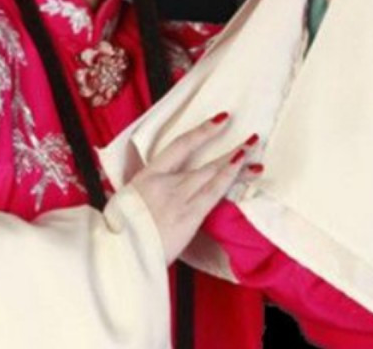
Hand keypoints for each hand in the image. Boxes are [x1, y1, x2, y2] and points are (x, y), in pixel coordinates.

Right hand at [128, 113, 261, 265]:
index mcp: (148, 175)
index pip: (180, 145)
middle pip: (204, 161)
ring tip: (254, 152)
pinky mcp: (187, 217)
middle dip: (229, 148)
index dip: (202, 131)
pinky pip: (213, 194)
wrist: (117, 252)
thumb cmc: (119, 231)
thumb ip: (145, 193)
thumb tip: (157, 190)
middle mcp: (165, 183)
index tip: (221, 120)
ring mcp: (178, 199)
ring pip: (213, 175)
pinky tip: (244, 171)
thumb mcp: (126, 202)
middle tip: (252, 139)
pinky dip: (229, 180)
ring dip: (237, 162)